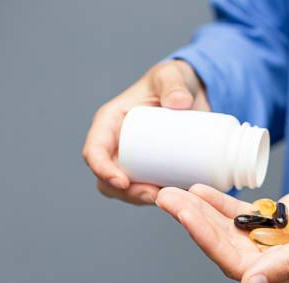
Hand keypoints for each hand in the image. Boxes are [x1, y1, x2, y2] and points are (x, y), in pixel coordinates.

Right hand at [82, 60, 209, 204]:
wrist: (193, 95)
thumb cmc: (174, 82)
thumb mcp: (172, 76)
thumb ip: (175, 84)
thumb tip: (179, 103)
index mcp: (110, 122)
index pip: (95, 151)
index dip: (102, 169)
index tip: (122, 181)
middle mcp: (116, 145)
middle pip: (107, 178)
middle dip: (125, 192)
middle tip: (153, 195)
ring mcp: (133, 160)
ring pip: (126, 190)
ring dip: (141, 199)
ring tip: (167, 197)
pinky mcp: (151, 170)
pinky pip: (147, 189)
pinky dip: (157, 198)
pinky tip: (175, 200)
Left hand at [155, 165, 288, 282]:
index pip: (238, 264)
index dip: (207, 239)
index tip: (183, 212)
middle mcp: (278, 266)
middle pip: (225, 248)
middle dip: (195, 223)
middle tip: (166, 197)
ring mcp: (273, 246)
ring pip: (228, 233)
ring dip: (201, 213)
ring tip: (174, 192)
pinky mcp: (273, 226)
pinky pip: (240, 218)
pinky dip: (219, 205)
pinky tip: (199, 190)